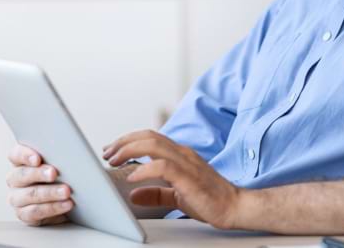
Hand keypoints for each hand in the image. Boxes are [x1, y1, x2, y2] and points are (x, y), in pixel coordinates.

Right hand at [6, 143, 73, 225]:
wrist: (64, 199)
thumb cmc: (59, 176)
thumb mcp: (57, 163)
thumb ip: (56, 156)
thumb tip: (68, 152)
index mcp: (20, 162)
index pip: (16, 154)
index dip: (25, 155)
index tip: (37, 159)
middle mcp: (15, 179)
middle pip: (21, 174)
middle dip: (39, 174)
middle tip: (53, 173)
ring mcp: (17, 197)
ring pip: (30, 195)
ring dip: (49, 193)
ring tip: (66, 191)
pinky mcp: (24, 214)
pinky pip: (35, 212)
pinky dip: (52, 208)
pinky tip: (66, 204)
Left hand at [101, 130, 241, 228]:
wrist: (236, 207)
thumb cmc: (210, 199)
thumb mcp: (176, 196)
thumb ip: (156, 193)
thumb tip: (134, 194)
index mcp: (180, 154)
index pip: (150, 137)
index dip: (128, 140)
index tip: (111, 150)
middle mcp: (183, 153)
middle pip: (148, 136)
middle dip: (123, 142)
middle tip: (107, 153)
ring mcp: (187, 163)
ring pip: (153, 145)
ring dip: (129, 150)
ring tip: (114, 161)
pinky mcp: (190, 177)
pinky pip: (164, 166)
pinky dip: (144, 170)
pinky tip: (132, 177)